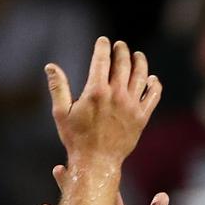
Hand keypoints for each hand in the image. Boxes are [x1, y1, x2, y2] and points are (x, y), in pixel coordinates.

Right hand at [45, 37, 161, 167]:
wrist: (96, 163)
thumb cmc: (76, 139)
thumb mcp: (61, 112)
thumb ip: (58, 87)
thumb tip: (50, 66)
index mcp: (96, 91)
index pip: (102, 60)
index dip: (102, 47)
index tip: (103, 41)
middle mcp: (116, 95)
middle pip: (123, 64)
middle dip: (121, 51)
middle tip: (120, 46)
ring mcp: (131, 106)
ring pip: (140, 76)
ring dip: (139, 62)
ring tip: (137, 56)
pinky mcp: (142, 117)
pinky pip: (153, 96)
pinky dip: (154, 84)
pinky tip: (151, 79)